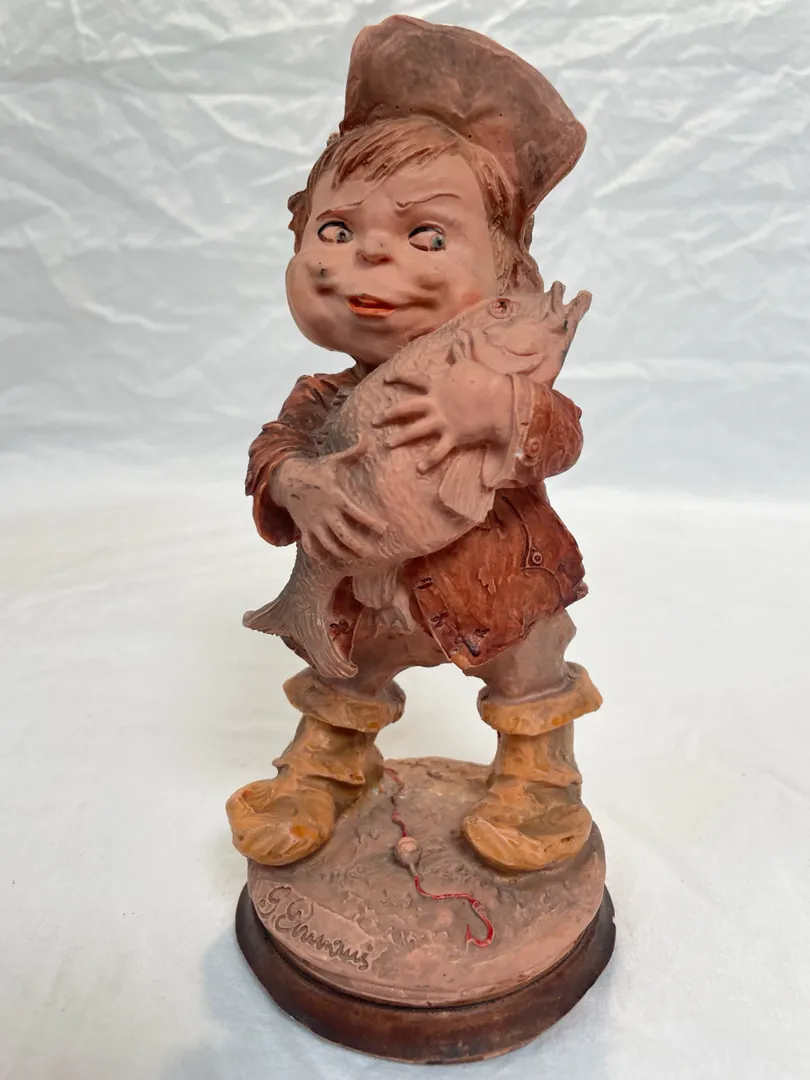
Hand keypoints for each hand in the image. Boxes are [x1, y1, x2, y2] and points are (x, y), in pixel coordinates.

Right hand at [271, 441, 384, 560]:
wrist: (287, 478)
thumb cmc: (317, 470)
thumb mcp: (335, 461)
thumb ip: (354, 452)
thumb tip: (369, 437)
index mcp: (336, 497)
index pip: (356, 513)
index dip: (371, 523)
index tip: (384, 530)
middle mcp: (325, 513)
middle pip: (343, 536)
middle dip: (358, 546)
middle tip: (372, 552)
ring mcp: (313, 523)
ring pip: (328, 545)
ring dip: (342, 554)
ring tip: (355, 558)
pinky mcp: (304, 528)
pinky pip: (310, 547)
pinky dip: (319, 555)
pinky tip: (329, 560)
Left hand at [375, 357, 512, 472]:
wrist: (501, 401)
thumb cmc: (486, 380)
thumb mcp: (468, 363)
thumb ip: (459, 354)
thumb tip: (458, 339)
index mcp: (437, 385)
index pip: (413, 379)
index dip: (398, 377)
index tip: (386, 379)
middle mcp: (434, 404)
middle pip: (406, 408)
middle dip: (388, 414)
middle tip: (375, 420)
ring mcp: (442, 421)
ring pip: (415, 431)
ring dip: (401, 438)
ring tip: (388, 444)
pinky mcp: (452, 436)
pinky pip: (438, 451)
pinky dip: (429, 461)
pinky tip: (419, 469)